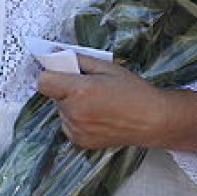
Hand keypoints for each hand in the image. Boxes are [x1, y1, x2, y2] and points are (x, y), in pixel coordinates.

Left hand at [36, 58, 175, 148]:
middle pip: (54, 95)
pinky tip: (97, 116)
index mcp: (80, 91)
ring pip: (61, 111)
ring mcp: (76, 130)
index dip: (51, 74)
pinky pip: (68, 124)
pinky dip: (77, 119)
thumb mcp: (108, 67)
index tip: (62, 72)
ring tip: (97, 103)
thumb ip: (79, 60)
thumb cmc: (134, 92)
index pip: (43, 81)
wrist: (152, 120)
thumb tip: (57, 54)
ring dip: (72, 105)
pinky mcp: (80, 141)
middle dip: (66, 89)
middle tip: (89, 87)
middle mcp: (74, 113)